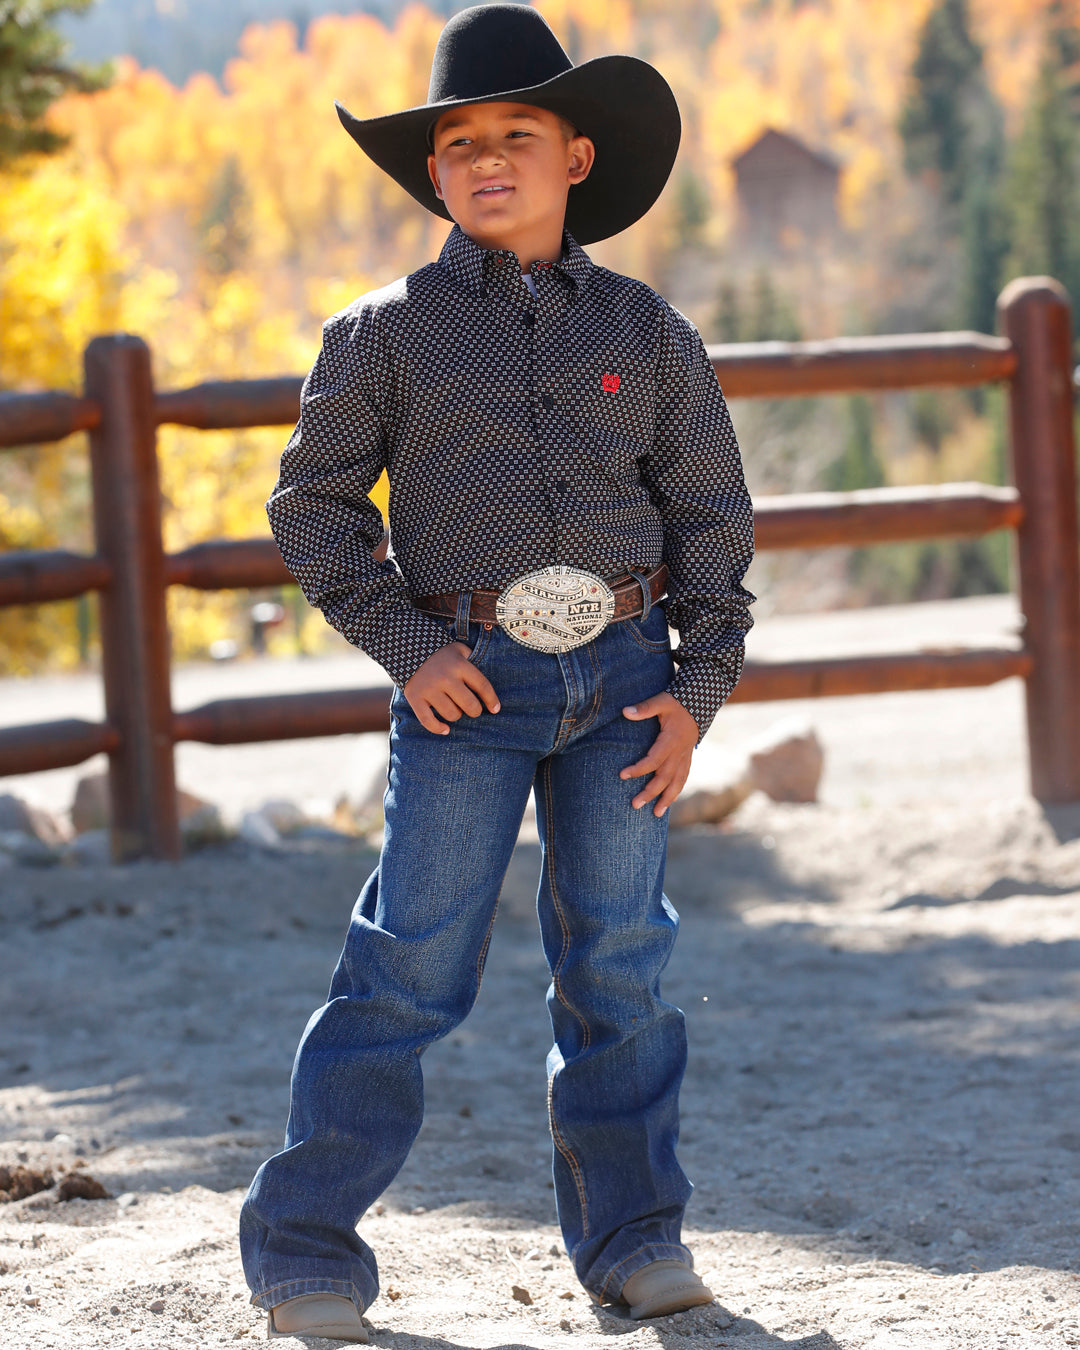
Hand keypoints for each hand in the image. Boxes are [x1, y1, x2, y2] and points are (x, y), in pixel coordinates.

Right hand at [403, 641, 499, 734]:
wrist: (408, 648)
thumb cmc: (441, 653)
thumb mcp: (459, 650)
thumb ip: (474, 662)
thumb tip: (486, 685)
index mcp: (459, 665)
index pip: (483, 686)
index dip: (491, 700)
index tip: (495, 709)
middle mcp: (445, 677)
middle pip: (470, 705)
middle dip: (475, 711)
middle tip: (473, 710)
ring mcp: (429, 689)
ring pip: (452, 715)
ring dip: (456, 715)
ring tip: (455, 710)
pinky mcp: (415, 698)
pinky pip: (428, 721)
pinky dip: (438, 728)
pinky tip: (445, 729)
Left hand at [620, 691, 698, 815]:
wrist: (699, 704)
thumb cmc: (677, 703)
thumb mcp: (661, 701)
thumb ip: (644, 708)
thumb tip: (625, 712)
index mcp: (671, 741)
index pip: (653, 760)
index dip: (638, 769)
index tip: (622, 775)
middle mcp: (679, 753)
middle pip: (664, 778)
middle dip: (650, 793)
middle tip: (634, 805)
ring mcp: (685, 757)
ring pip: (676, 782)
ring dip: (666, 799)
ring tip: (656, 814)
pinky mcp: (687, 759)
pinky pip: (683, 779)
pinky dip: (676, 791)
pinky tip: (669, 802)